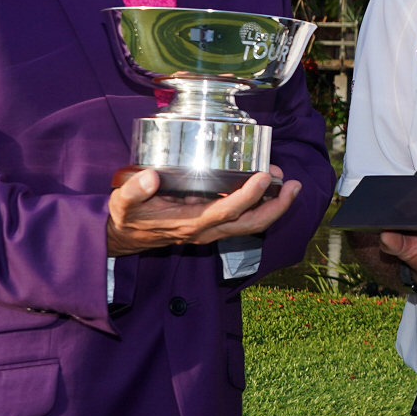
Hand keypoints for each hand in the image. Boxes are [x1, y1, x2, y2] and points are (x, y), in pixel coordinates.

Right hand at [107, 168, 300, 255]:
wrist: (124, 239)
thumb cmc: (126, 218)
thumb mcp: (122, 203)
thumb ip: (134, 190)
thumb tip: (150, 176)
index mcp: (189, 224)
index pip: (226, 211)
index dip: (248, 196)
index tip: (264, 176)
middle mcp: (206, 230)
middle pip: (250, 224)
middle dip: (276, 207)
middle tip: (294, 184)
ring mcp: (211, 230)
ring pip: (250, 224)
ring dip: (273, 206)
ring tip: (289, 184)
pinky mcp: (211, 225)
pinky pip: (243, 219)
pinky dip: (260, 205)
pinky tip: (268, 186)